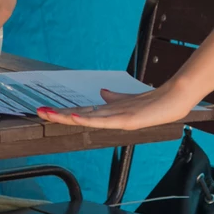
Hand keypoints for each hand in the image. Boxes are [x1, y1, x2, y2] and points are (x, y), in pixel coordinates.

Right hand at [36, 83, 199, 131]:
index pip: (81, 112)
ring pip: (86, 119)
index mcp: (110, 112)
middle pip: (79, 116)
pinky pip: (103, 120)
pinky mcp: (126, 120)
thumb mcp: (130, 98)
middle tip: (38, 113)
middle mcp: (110, 117)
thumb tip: (102, 92)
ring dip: (67, 117)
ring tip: (49, 114)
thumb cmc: (155, 102)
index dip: (63, 111)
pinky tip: (75, 116)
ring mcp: (117, 119)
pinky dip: (88, 119)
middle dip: (58, 116)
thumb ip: (115, 97)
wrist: (175, 100)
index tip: (46, 110)